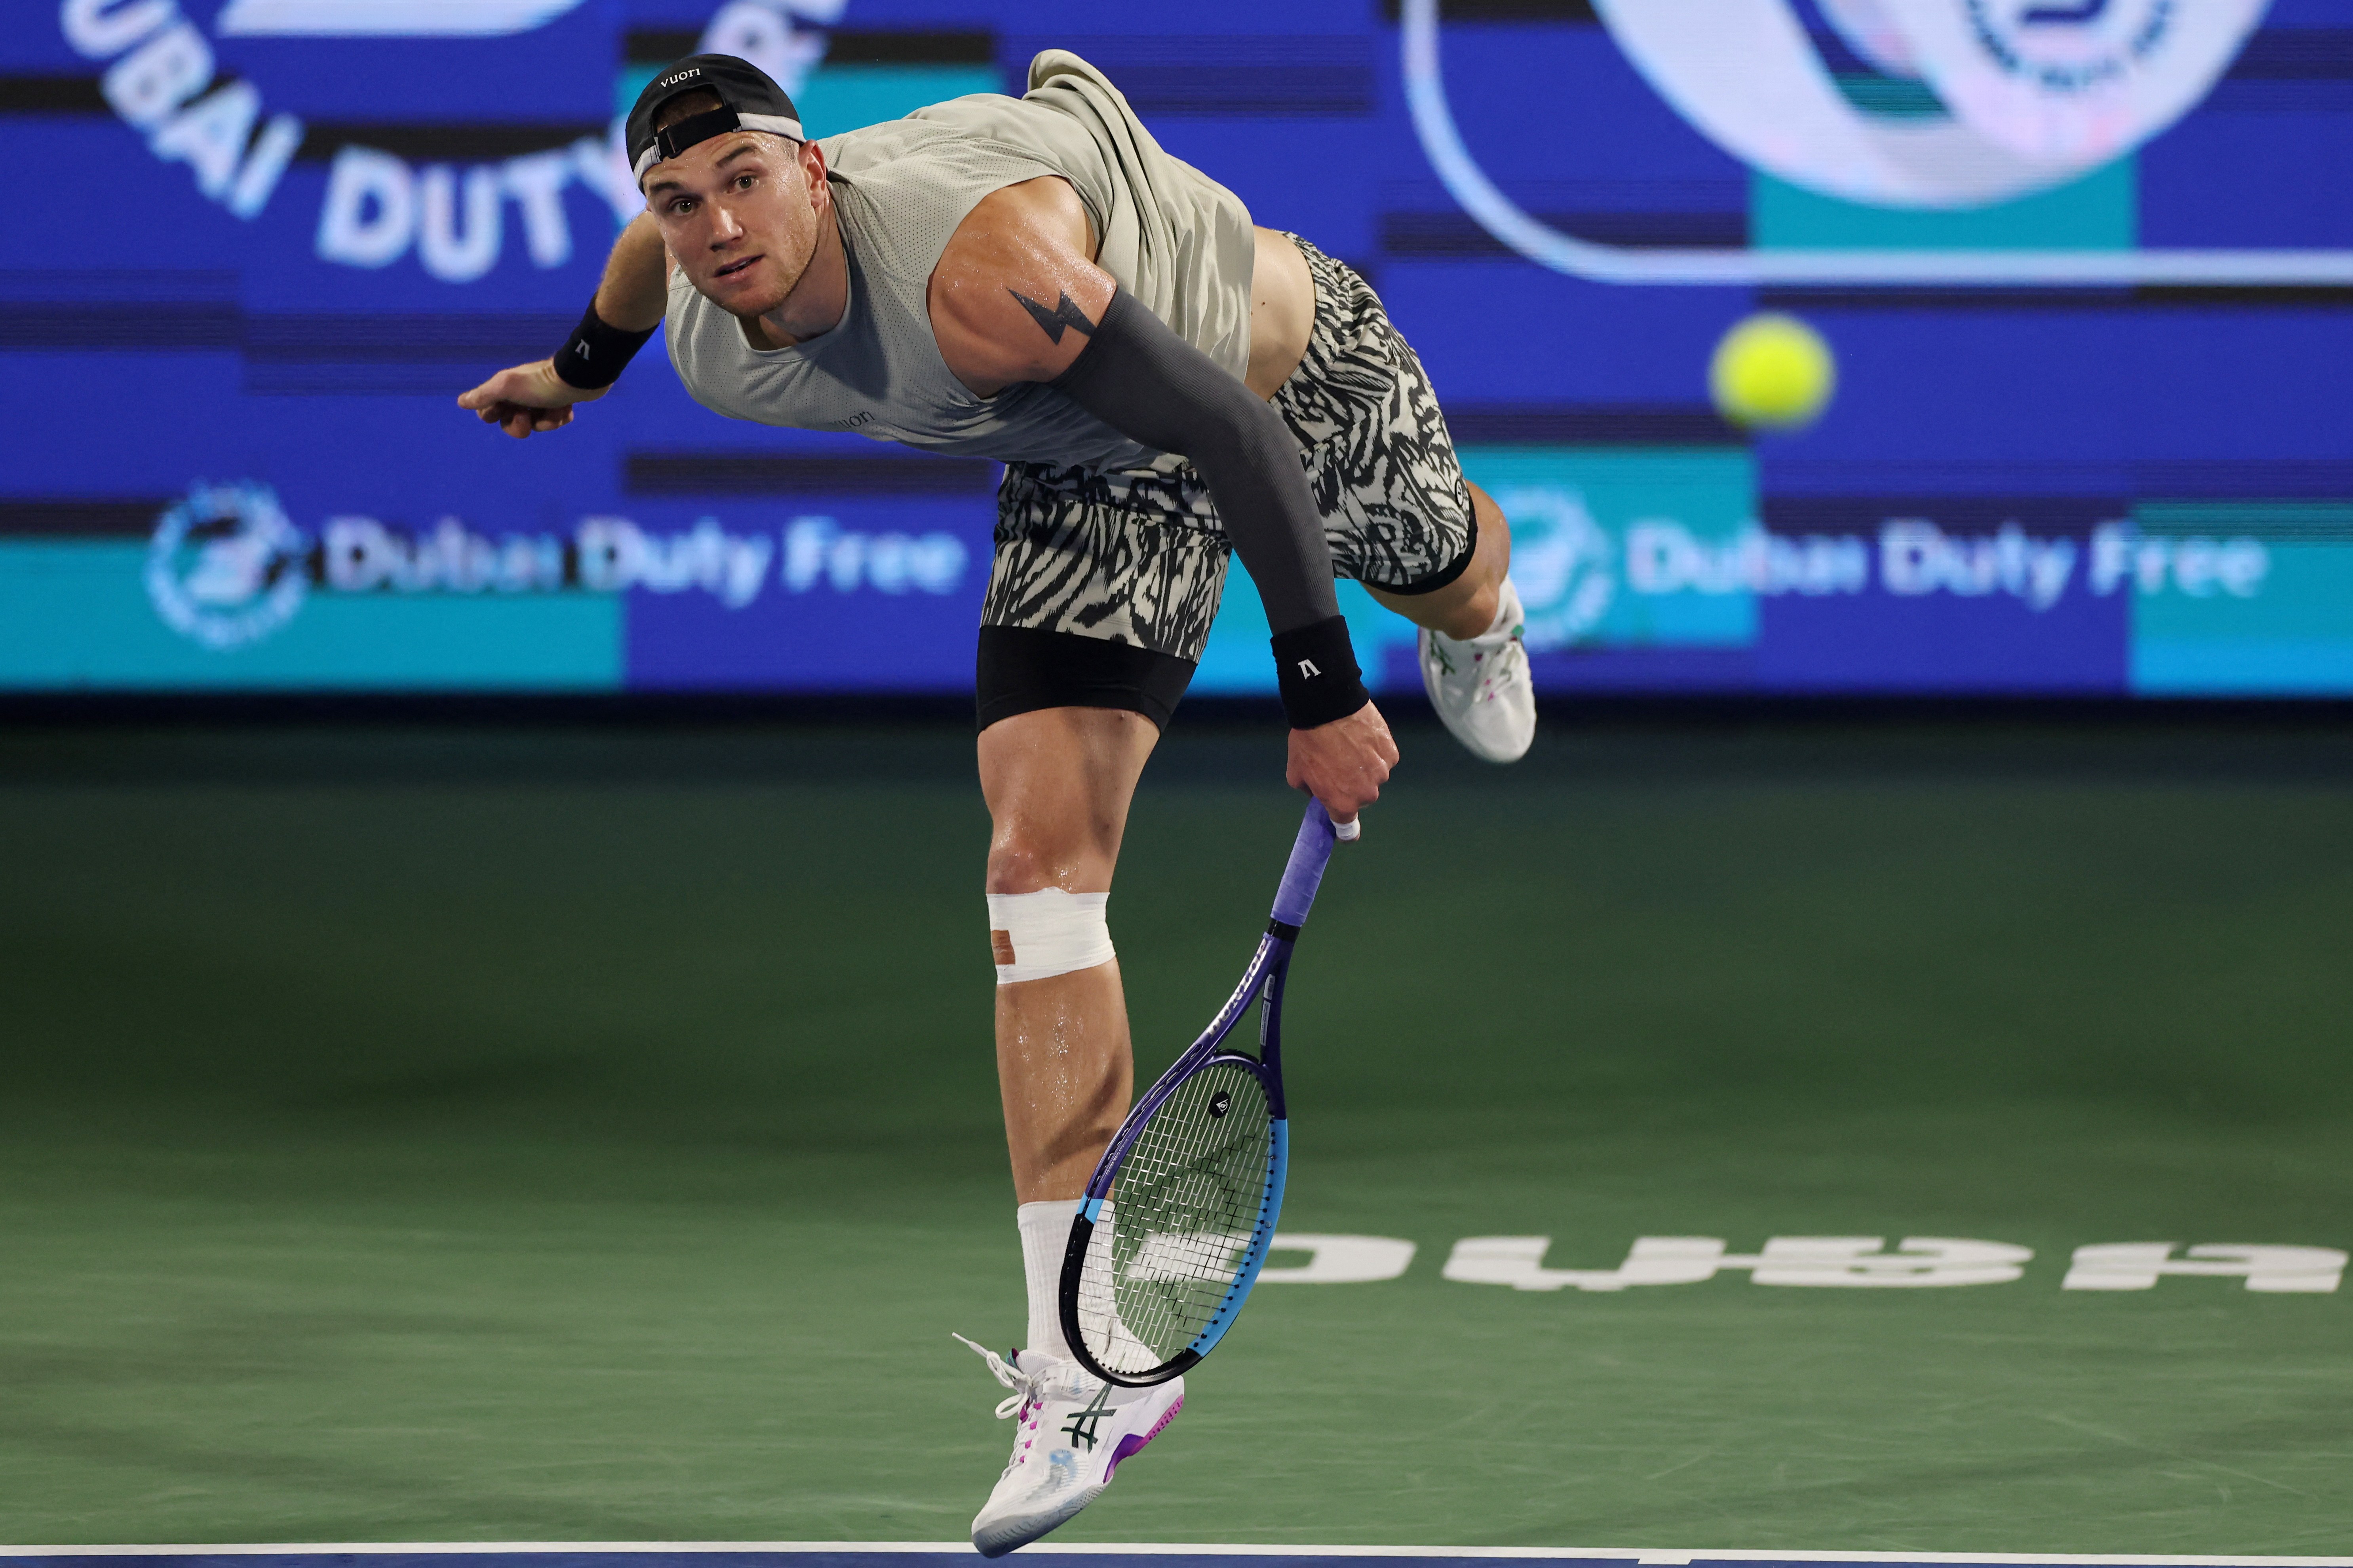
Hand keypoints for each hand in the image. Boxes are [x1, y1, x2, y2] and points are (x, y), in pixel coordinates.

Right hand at [457, 359, 605, 439]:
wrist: (577, 378)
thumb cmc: (539, 383)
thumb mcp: (506, 387)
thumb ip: (484, 395)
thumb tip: (461, 402)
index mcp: (505, 389)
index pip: (488, 412)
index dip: (494, 416)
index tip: (503, 411)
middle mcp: (522, 395)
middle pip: (512, 423)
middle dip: (521, 424)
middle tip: (528, 416)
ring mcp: (541, 400)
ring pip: (536, 425)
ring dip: (545, 421)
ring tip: (554, 409)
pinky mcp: (560, 404)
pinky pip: (554, 420)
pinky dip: (559, 417)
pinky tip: (565, 408)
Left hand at [1285, 701, 1397, 833]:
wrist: (1328, 706)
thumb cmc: (1308, 740)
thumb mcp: (1296, 773)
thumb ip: (1310, 791)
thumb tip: (1318, 793)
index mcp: (1342, 803)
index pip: (1348, 829)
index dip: (1346, 830)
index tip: (1345, 831)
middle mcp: (1366, 793)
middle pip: (1361, 797)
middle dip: (1351, 786)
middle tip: (1337, 765)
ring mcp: (1381, 773)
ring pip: (1374, 777)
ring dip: (1364, 767)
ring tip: (1348, 746)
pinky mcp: (1391, 754)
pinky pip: (1383, 759)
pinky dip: (1375, 752)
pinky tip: (1361, 738)